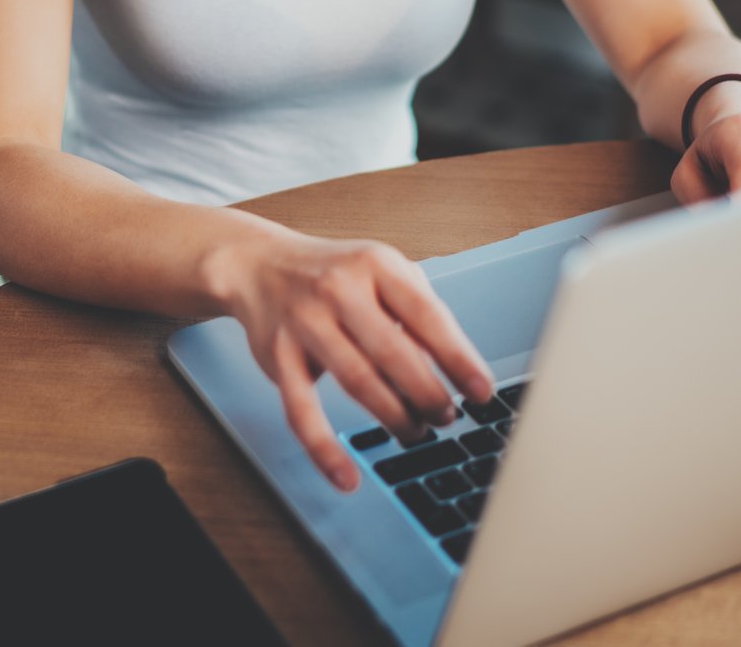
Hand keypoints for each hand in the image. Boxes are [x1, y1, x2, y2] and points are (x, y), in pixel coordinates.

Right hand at [216, 231, 495, 493]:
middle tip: (447, 417)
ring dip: (394, 416)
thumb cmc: (333, 273)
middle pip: (393, 352)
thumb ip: (417, 311)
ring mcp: (306, 322)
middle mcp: (339, 288)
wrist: (258, 264)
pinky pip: (302, 411)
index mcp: (376, 264)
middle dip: (428, 393)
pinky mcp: (279, 357)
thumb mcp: (381, 272)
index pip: (427, 315)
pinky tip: (346, 476)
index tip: (481, 392)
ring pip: (357, 381)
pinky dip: (325, 450)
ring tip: (416, 432)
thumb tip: (457, 367)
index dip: (458, 357)